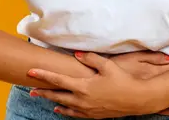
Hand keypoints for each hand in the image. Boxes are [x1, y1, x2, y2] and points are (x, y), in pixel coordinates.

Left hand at [27, 52, 168, 118]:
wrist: (137, 99)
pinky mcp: (93, 115)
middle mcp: (82, 100)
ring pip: (64, 106)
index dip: (43, 75)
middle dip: (43, 92)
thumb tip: (76, 55)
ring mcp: (87, 109)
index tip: (31, 72)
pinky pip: (74, 114)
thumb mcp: (107, 66)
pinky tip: (60, 109)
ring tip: (43, 98)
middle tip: (31, 90)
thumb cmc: (123, 80)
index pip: (58, 80)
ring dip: (52, 101)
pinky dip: (65, 110)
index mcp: (83, 86)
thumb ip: (90, 59)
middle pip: (57, 95)